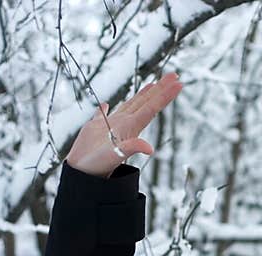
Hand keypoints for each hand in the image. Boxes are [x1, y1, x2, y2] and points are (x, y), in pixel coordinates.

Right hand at [65, 71, 183, 177]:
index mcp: (131, 127)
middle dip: (160, 89)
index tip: (178, 82)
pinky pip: (102, 115)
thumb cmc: (98, 165)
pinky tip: (106, 105)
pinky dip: (104, 109)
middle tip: (174, 75)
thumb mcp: (115, 155)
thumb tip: (150, 149)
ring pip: (129, 106)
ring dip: (142, 95)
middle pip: (146, 103)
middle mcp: (125, 125)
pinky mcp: (95, 129)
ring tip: (153, 84)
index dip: (165, 95)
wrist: (83, 175)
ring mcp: (111, 126)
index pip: (152, 107)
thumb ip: (132, 148)